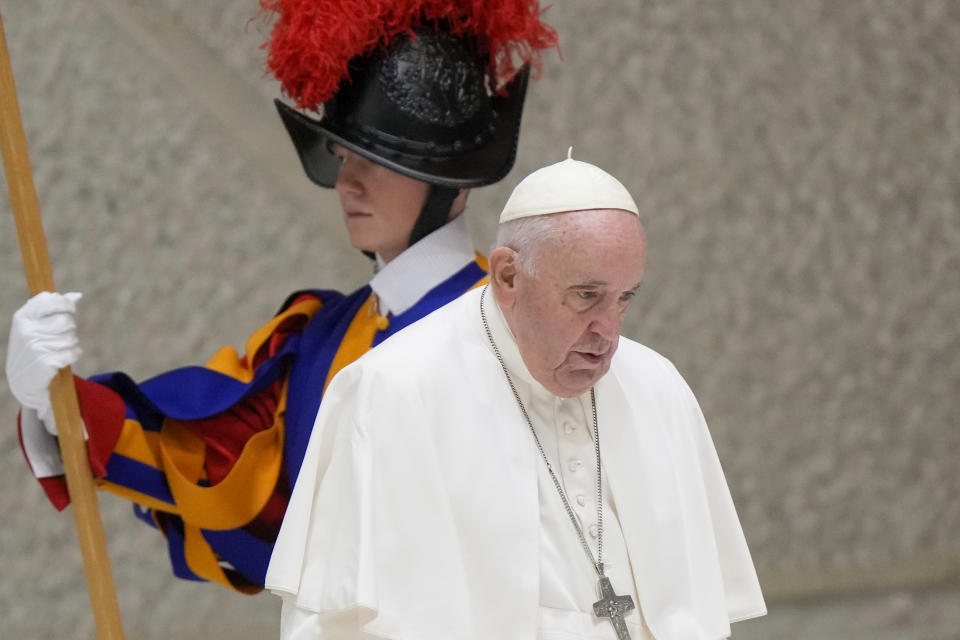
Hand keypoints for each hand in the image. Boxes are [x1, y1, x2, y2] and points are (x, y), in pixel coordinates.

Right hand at [6, 292, 82, 433]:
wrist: (22, 378)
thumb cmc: (33, 345)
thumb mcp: (36, 324)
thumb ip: (55, 307)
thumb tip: (77, 295)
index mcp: (23, 317)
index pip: (50, 300)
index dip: (65, 303)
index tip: (71, 308)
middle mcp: (27, 330)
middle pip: (65, 321)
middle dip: (70, 327)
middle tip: (62, 334)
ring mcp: (35, 347)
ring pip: (71, 337)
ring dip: (71, 342)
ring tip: (59, 347)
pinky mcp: (46, 362)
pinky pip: (74, 352)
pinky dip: (74, 354)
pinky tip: (64, 357)